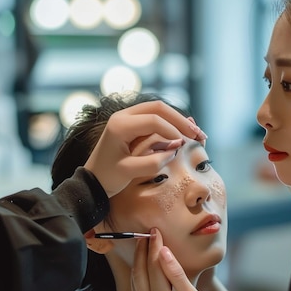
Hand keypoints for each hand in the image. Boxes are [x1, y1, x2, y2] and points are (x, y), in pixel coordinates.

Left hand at [84, 101, 205, 197]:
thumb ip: (153, 162)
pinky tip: (185, 132)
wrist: (92, 181)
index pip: (153, 120)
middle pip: (158, 108)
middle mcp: (123, 116)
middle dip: (180, 121)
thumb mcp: (129, 173)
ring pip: (158, 110)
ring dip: (178, 120)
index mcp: (120, 125)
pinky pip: (155, 117)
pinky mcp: (132, 124)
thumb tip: (176, 149)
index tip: (185, 145)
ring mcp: (127, 118)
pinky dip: (171, 123)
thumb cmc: (108, 178)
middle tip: (199, 135)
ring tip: (196, 134)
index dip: (172, 131)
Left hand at [132, 229, 233, 290]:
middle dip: (141, 250)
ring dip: (137, 262)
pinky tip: (143, 266)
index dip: (153, 246)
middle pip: (138, 271)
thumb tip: (164, 252)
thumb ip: (177, 275)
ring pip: (134, 281)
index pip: (152, 265)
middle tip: (146, 233)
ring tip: (143, 245)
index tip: (155, 231)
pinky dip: (138, 275)